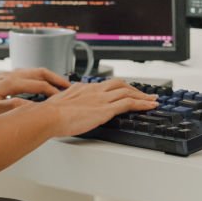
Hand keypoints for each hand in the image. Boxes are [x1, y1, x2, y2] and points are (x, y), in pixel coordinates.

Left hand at [0, 68, 70, 116]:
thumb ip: (13, 107)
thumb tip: (33, 108)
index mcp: (11, 83)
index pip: (40, 85)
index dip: (54, 92)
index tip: (64, 98)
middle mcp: (9, 76)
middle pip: (39, 72)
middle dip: (55, 78)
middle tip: (68, 86)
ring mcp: (4, 75)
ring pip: (32, 71)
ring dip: (46, 77)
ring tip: (55, 84)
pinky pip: (24, 74)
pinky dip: (35, 78)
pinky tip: (34, 85)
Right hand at [42, 79, 158, 136]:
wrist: (49, 115)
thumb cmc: (51, 113)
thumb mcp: (60, 103)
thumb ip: (68, 103)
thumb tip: (66, 106)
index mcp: (85, 88)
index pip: (106, 85)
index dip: (119, 88)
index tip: (125, 91)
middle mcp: (95, 90)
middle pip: (120, 85)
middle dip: (134, 89)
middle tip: (144, 94)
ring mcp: (101, 99)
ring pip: (128, 92)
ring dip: (142, 96)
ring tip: (152, 101)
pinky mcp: (105, 109)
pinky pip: (129, 104)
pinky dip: (142, 104)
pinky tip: (149, 107)